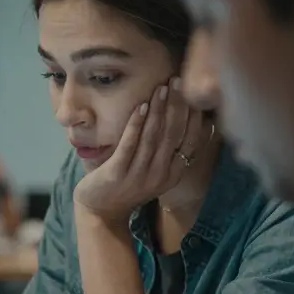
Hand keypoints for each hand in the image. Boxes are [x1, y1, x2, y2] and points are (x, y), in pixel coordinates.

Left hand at [73, 78, 207, 224]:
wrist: (100, 211)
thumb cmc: (128, 184)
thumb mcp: (155, 171)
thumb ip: (169, 150)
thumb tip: (187, 119)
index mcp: (173, 173)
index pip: (190, 140)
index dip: (192, 115)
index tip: (192, 91)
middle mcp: (160, 175)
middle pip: (173, 134)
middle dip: (176, 105)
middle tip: (177, 81)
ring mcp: (139, 175)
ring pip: (153, 137)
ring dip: (158, 110)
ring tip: (162, 88)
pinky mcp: (117, 173)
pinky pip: (129, 144)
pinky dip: (136, 124)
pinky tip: (140, 106)